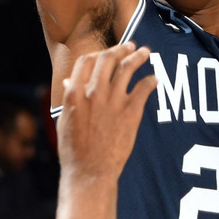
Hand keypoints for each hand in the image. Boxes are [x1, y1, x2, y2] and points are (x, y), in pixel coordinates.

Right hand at [57, 42, 156, 180]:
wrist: (89, 172)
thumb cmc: (73, 150)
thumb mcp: (64, 122)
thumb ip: (68, 99)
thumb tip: (69, 82)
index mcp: (75, 93)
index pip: (86, 61)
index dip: (97, 53)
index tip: (106, 53)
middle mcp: (93, 93)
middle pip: (108, 59)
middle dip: (120, 49)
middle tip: (130, 46)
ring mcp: (113, 102)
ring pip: (127, 68)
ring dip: (138, 57)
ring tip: (145, 52)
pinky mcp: (130, 113)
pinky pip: (144, 88)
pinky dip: (151, 81)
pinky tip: (154, 79)